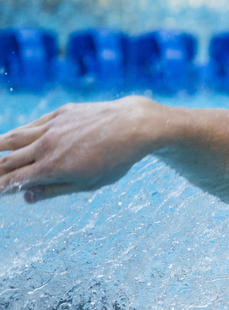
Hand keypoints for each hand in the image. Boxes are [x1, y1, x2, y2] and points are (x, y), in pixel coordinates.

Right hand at [0, 97, 159, 202]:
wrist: (135, 126)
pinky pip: (31, 125)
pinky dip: (18, 133)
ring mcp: (51, 127)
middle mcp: (46, 146)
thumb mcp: (89, 183)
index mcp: (53, 168)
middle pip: (7, 160)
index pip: (14, 180)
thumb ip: (55, 189)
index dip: (0, 187)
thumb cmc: (116, 159)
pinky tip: (12, 138)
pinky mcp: (60, 113)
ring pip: (13, 138)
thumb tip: (26, 196)